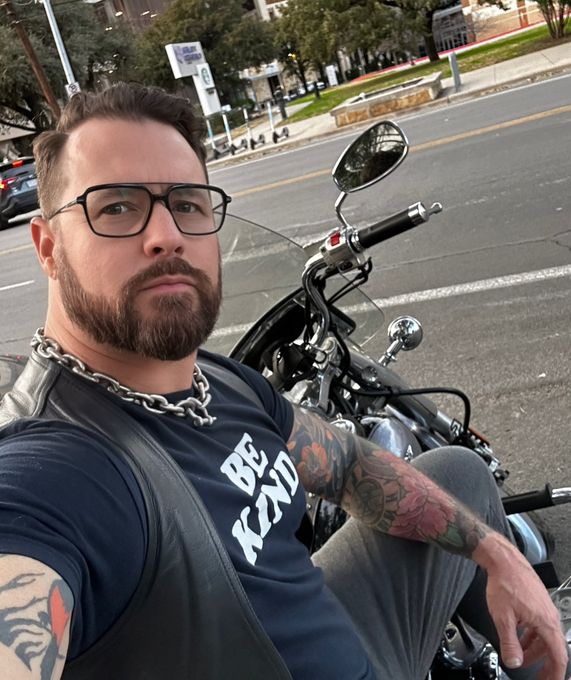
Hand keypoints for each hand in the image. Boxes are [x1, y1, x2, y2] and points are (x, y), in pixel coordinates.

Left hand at [480, 534, 567, 678]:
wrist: (503, 560)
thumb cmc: (505, 583)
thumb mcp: (503, 618)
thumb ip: (509, 643)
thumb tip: (513, 662)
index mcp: (546, 623)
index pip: (558, 656)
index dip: (555, 673)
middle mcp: (550, 616)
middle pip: (552, 648)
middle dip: (545, 664)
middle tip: (538, 677)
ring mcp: (544, 608)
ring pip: (544, 636)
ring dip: (534, 649)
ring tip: (521, 656)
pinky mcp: (537, 602)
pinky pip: (538, 625)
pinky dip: (530, 635)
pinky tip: (518, 636)